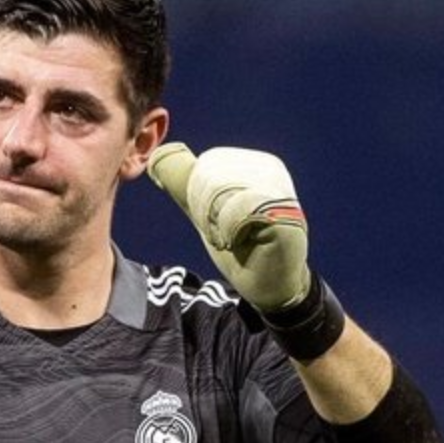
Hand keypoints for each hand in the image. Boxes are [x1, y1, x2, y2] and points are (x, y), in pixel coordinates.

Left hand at [146, 143, 309, 312]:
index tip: (219, 223)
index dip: (200, 200)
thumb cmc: (241, 248)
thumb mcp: (206, 210)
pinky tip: (246, 244)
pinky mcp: (285, 213)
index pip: (205, 167)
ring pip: (222, 194)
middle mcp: (270, 169)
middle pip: (212, 178)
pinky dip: (230, 234)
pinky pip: (238, 213)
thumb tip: (158, 157)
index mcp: (253, 163)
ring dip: (219, 226)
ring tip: (237, 239)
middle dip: (208, 213)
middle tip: (228, 234)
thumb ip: (185, 184)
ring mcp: (280, 189)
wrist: (268, 285)